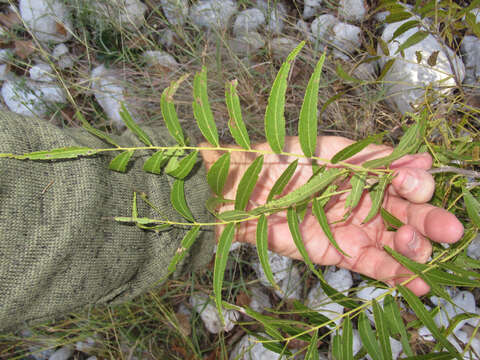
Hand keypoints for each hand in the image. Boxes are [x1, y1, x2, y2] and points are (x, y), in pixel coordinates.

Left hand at [200, 136, 463, 295]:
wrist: (233, 189)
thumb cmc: (272, 160)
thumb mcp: (320, 151)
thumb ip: (367, 156)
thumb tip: (417, 156)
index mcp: (359, 170)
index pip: (401, 177)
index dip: (414, 181)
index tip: (415, 181)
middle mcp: (361, 199)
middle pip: (406, 211)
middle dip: (428, 219)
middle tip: (447, 228)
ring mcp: (350, 227)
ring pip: (393, 240)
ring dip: (414, 247)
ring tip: (422, 251)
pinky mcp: (335, 253)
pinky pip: (370, 265)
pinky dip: (395, 275)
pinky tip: (420, 284)